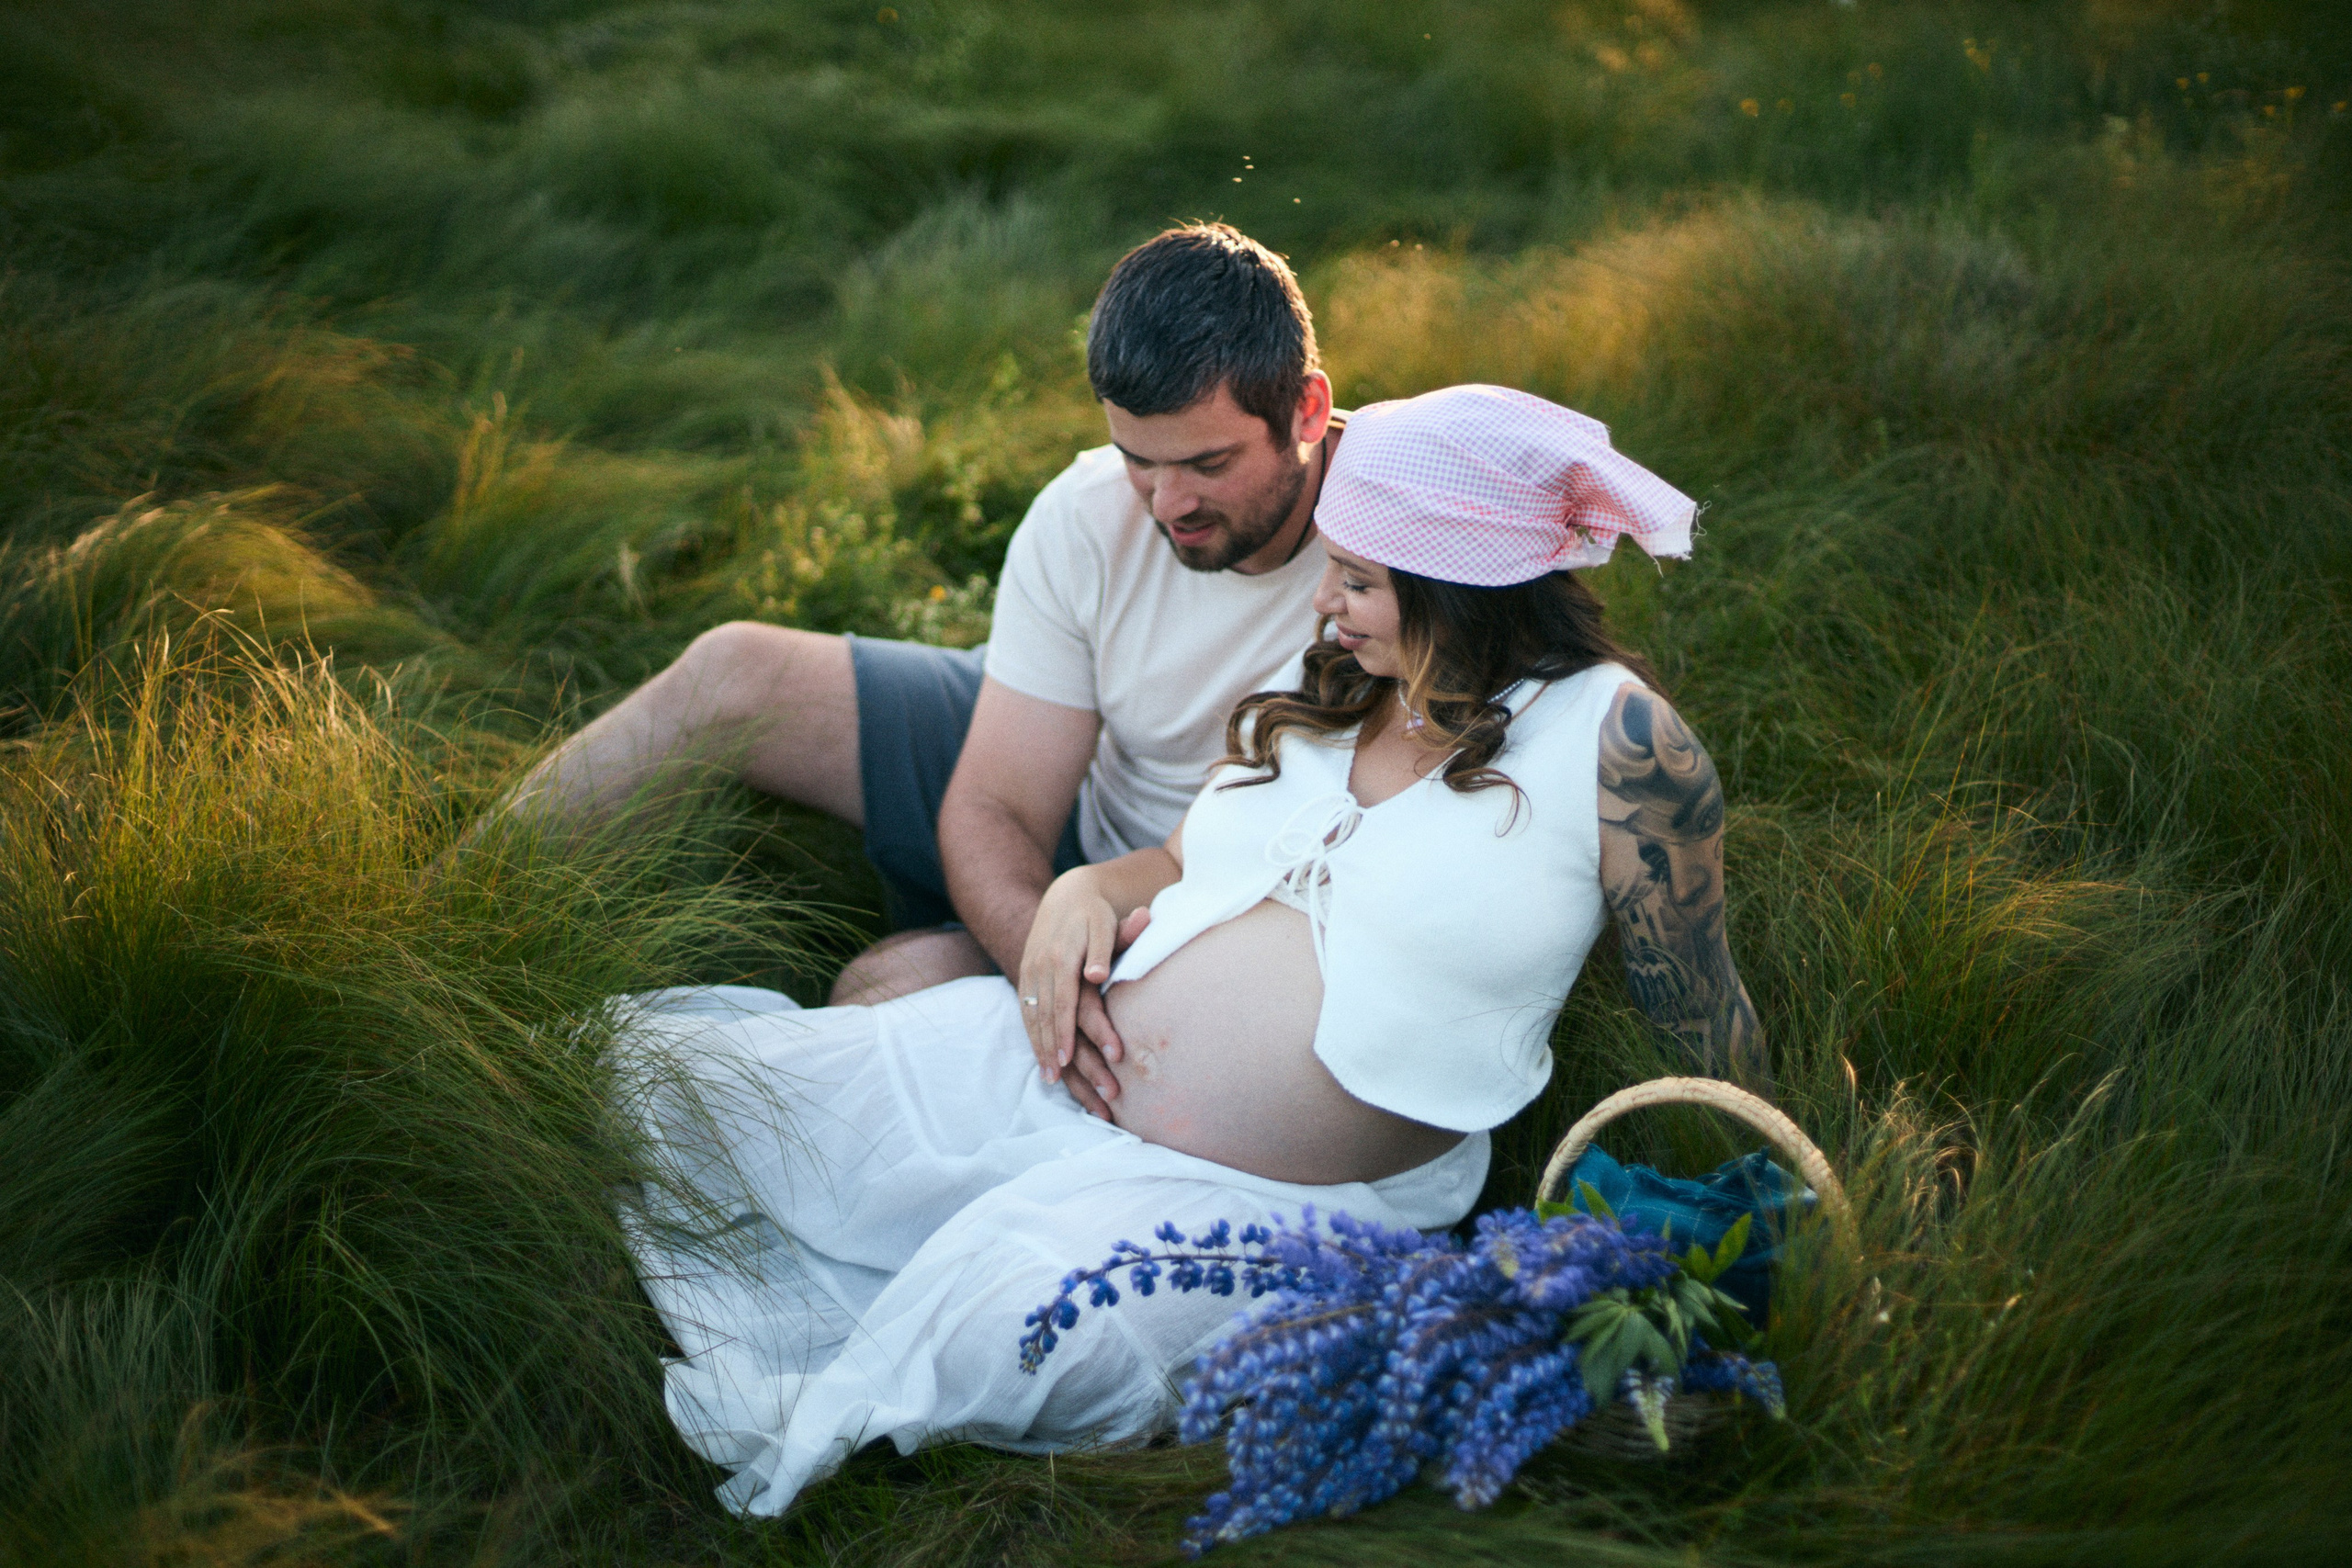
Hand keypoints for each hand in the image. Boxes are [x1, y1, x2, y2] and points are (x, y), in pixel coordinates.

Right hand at [1017, 871, 1129, 1100]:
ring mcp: (1030, 971)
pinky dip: (1032, 1034)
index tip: (1067, 1059)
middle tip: (1058, 1079)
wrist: (1066, 893)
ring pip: (1031, 1015)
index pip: (1061, 1003)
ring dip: (1038, 1047)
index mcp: (1061, 958)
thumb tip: (1096, 976)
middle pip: (1043, 1015)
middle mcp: (1040, 967)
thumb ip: (1102, 950)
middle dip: (1050, 1049)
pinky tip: (1040, 1055)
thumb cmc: (1095, 913)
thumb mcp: (1103, 924)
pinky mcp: (1027, 974)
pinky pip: (1026, 1009)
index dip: (1063, 1032)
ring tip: (1049, 1077)